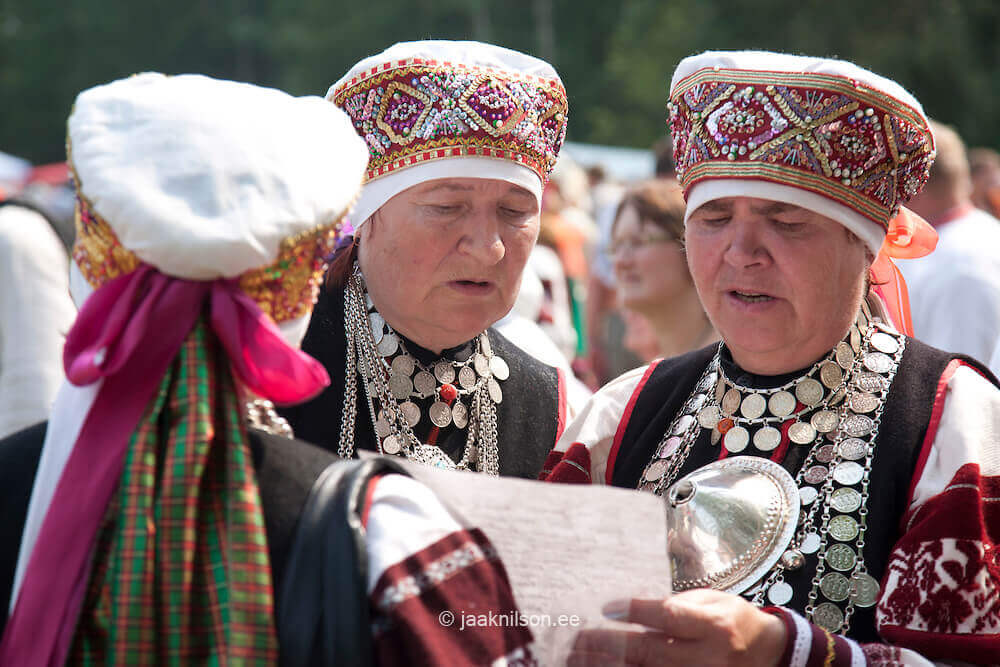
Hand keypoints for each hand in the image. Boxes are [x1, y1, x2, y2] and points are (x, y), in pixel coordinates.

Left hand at [566, 589, 786, 666]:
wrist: (768, 654)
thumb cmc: (731, 619)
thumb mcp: (710, 601)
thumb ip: (674, 606)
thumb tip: (627, 610)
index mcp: (713, 625)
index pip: (669, 617)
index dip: (636, 612)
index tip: (606, 606)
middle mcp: (707, 657)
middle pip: (650, 652)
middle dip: (609, 644)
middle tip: (577, 638)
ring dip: (609, 665)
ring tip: (577, 658)